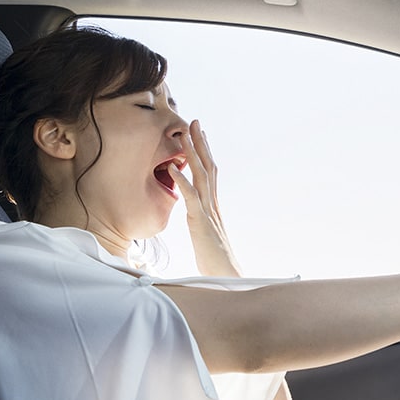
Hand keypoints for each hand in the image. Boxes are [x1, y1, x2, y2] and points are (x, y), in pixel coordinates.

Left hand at [168, 120, 241, 276]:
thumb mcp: (206, 236)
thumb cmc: (215, 261)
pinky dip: (182, 181)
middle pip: (208, 167)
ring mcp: (208, 212)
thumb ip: (202, 222)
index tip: (200, 135)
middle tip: (195, 122)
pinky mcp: (201, 222)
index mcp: (213, 206)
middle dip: (201, 144)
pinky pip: (191, 198)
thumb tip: (197, 216)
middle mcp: (213, 204)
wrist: (227, 277)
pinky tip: (173, 168)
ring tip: (185, 135)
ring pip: (201, 176)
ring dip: (193, 154)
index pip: (210, 173)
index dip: (205, 153)